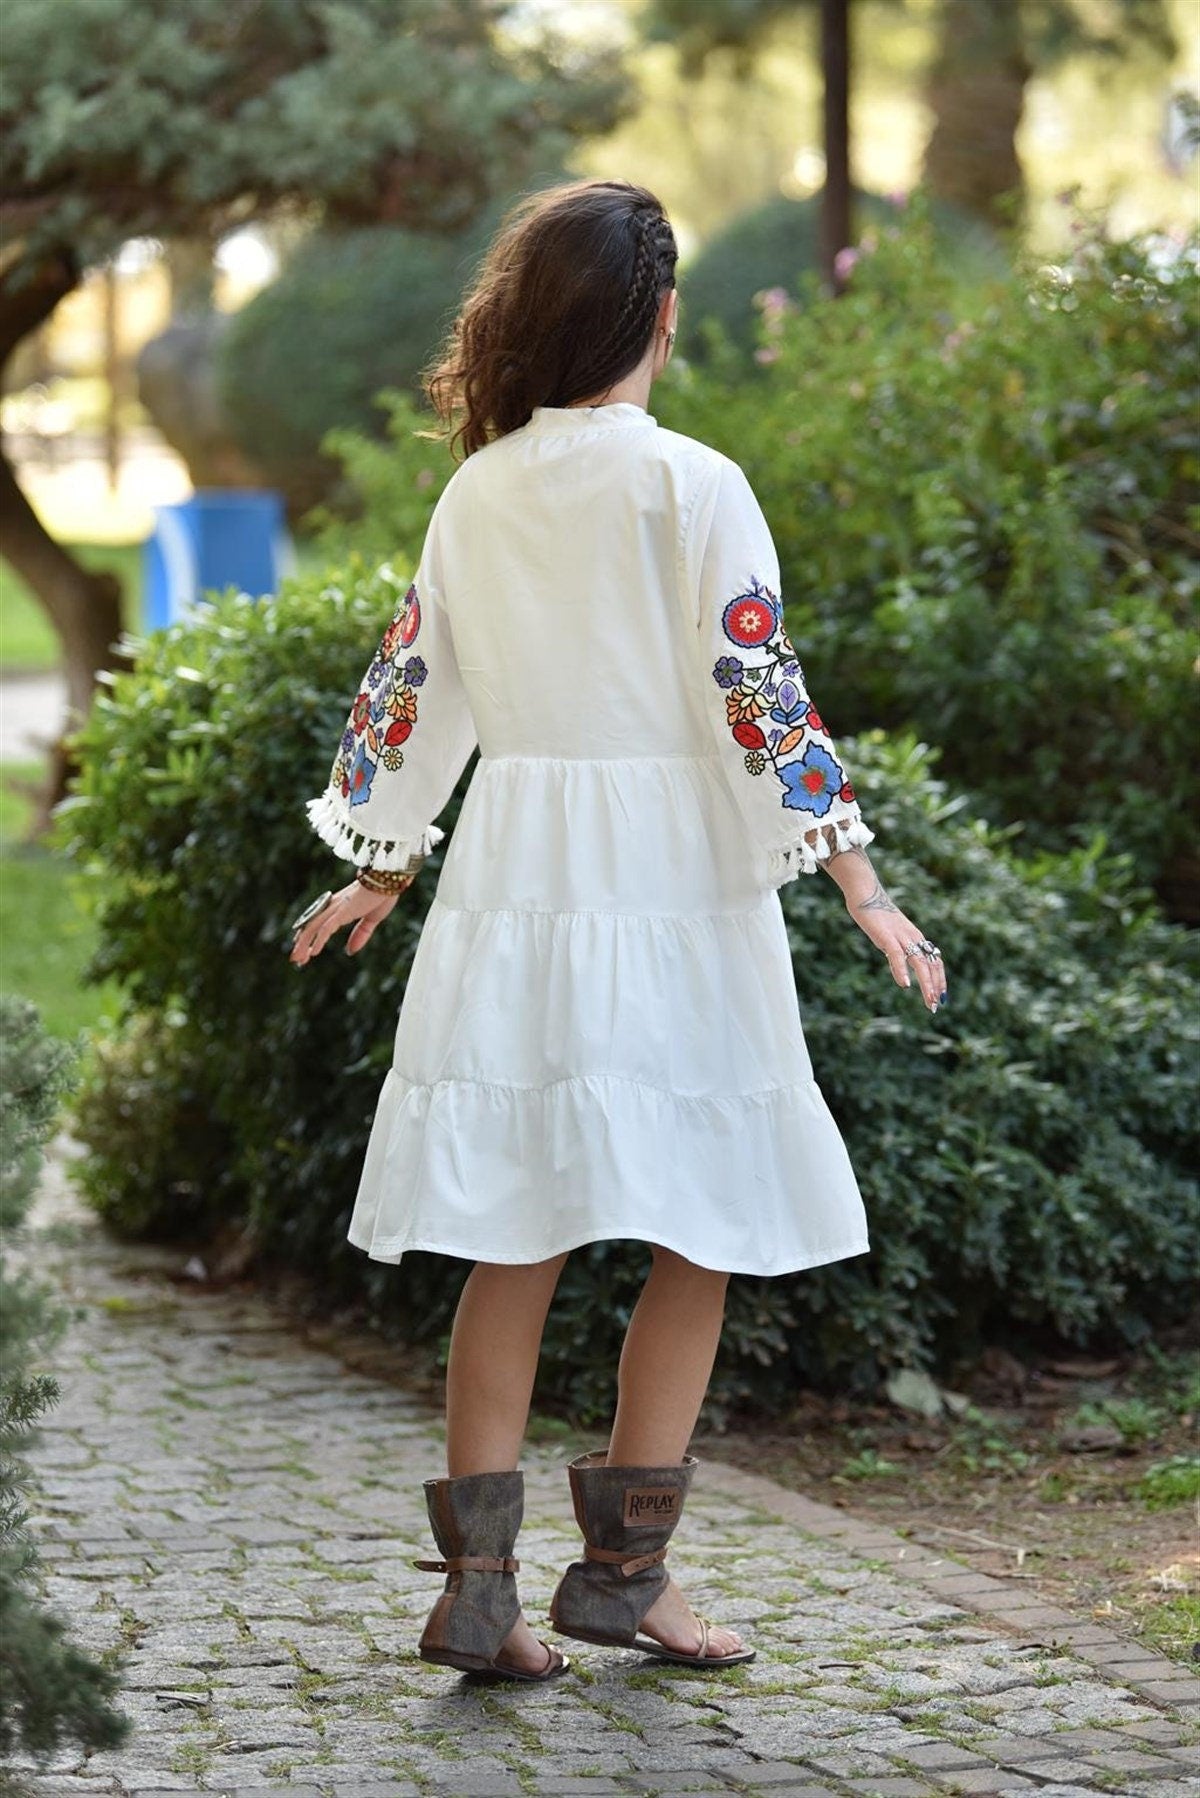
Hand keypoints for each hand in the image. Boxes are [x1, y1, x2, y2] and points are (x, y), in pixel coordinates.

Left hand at [288, 878, 407, 965]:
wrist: (388, 881)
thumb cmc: (382, 895)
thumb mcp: (372, 919)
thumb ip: (361, 934)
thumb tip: (350, 951)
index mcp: (339, 907)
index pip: (317, 922)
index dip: (308, 936)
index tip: (302, 949)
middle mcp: (333, 907)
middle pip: (310, 926)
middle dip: (301, 944)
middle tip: (295, 960)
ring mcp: (336, 909)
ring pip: (313, 928)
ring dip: (304, 945)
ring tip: (298, 960)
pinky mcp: (342, 912)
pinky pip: (326, 928)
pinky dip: (319, 940)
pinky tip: (313, 953)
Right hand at [848, 897, 947, 1014]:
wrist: (866, 893)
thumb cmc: (876, 916)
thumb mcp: (890, 938)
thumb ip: (898, 955)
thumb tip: (902, 974)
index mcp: (916, 938)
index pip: (934, 961)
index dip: (939, 979)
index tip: (941, 996)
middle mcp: (913, 938)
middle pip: (931, 965)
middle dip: (935, 986)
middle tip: (936, 1005)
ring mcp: (901, 937)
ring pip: (919, 963)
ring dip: (926, 983)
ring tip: (929, 1000)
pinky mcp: (886, 935)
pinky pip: (897, 955)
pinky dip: (901, 970)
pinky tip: (904, 984)